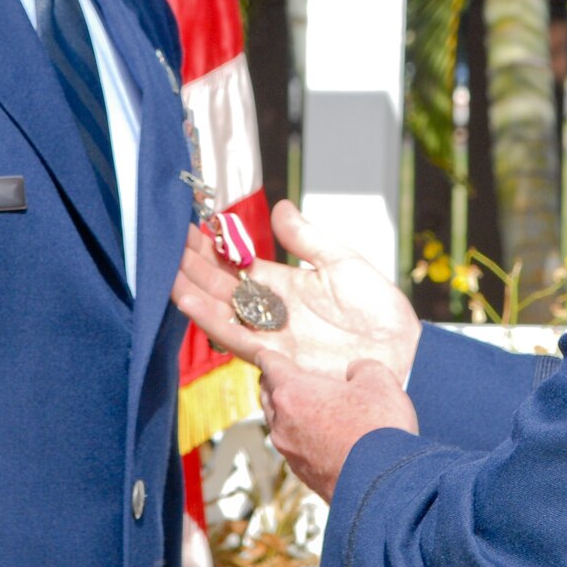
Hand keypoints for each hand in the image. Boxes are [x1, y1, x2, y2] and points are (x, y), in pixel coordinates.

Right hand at [172, 200, 422, 384]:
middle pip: (221, 286)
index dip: (212, 247)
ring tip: (165, 269)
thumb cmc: (380, 314)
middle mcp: (272, 311)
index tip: (188, 227)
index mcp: (285, 286)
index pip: (238, 264)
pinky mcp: (276, 357)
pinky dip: (209, 318)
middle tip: (163, 242)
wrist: (403, 355)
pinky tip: (187, 300)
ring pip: (220, 310)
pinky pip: (235, 336)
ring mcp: (271, 334)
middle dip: (192, 265)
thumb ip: (307, 239)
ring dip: (191, 290)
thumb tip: (279, 208)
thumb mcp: (343, 263)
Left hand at [257, 350, 416, 501]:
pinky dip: (300, 438)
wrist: (382, 488)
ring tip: (302, 407)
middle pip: (268, 396)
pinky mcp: (303, 475)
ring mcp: (290, 453)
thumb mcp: (378, 381)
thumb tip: (355, 372)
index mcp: (293, 392)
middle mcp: (282, 423)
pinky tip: (318, 438)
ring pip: (277, 425)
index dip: (267, 356)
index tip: (262, 353)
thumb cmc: (377, 428)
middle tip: (282, 377)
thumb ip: (362, 368)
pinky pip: (293, 449)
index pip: (270, 366)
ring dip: (285, 413)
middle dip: (273, 384)